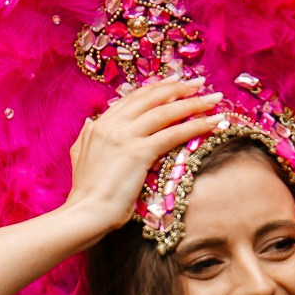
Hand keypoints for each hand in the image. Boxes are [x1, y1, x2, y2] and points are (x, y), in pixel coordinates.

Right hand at [62, 79, 222, 238]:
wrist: (85, 212)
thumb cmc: (86, 192)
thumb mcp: (79, 156)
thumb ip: (86, 136)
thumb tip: (90, 121)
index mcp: (100, 124)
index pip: (134, 97)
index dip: (158, 88)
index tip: (176, 81)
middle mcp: (113, 125)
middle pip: (152, 98)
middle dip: (179, 87)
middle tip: (200, 83)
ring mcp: (125, 137)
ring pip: (166, 112)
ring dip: (194, 103)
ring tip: (215, 98)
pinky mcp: (139, 152)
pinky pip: (173, 133)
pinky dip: (196, 126)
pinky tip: (213, 122)